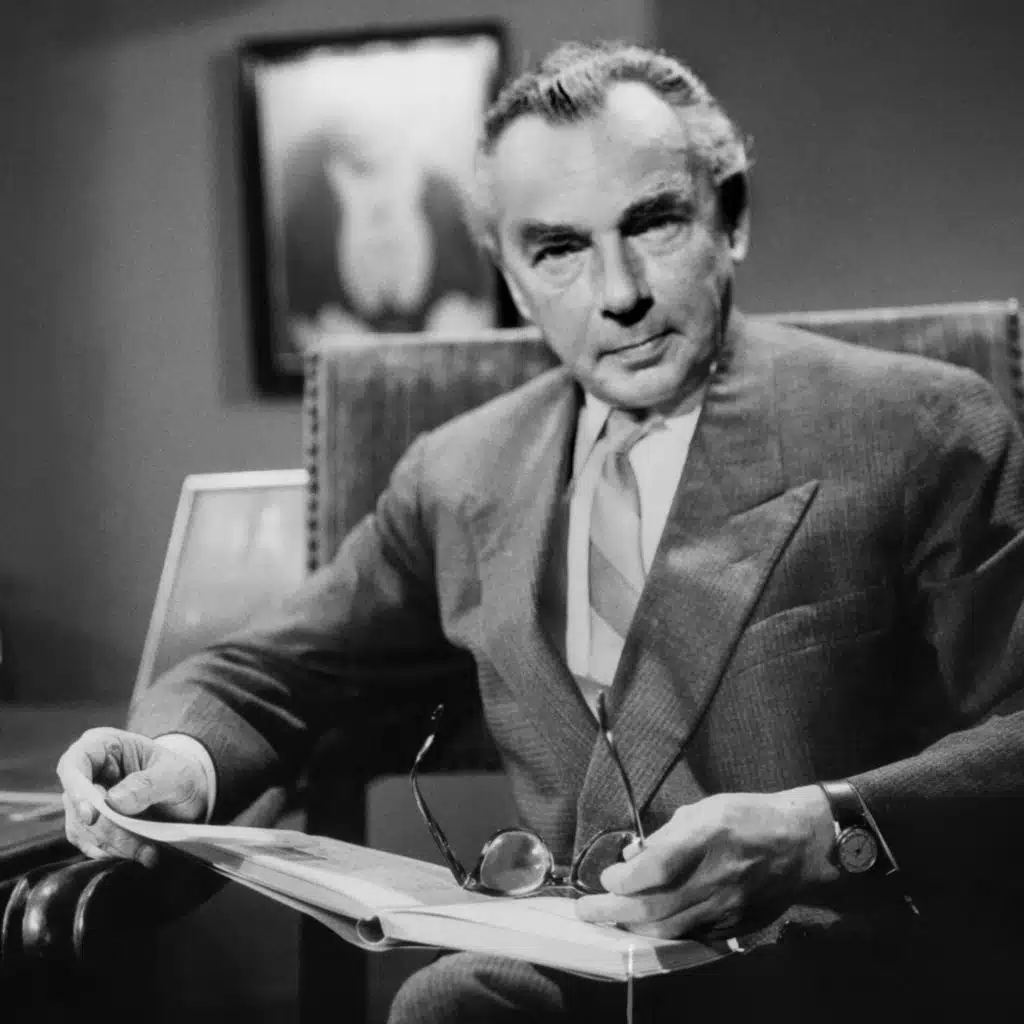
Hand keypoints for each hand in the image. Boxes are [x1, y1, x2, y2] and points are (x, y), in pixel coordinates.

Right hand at [56, 728, 209, 867]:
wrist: (189, 797)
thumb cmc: (181, 776)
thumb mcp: (176, 774)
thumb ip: (148, 783)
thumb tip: (114, 800)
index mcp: (105, 745)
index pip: (74, 763)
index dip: (77, 789)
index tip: (91, 814)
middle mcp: (90, 772)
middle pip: (77, 804)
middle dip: (107, 827)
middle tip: (140, 844)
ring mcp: (87, 801)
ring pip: (82, 829)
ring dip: (114, 844)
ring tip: (148, 851)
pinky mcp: (92, 826)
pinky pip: (92, 844)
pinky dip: (115, 852)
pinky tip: (141, 853)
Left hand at [575, 787, 836, 938]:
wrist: (801, 845)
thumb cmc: (748, 818)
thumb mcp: (705, 809)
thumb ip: (667, 834)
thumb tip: (632, 857)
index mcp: (708, 836)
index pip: (655, 867)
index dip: (623, 878)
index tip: (607, 876)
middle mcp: (715, 876)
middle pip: (653, 905)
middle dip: (612, 910)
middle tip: (586, 910)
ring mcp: (726, 906)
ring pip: (667, 927)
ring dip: (632, 925)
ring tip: (612, 918)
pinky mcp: (734, 926)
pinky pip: (689, 935)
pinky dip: (663, 931)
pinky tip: (647, 923)